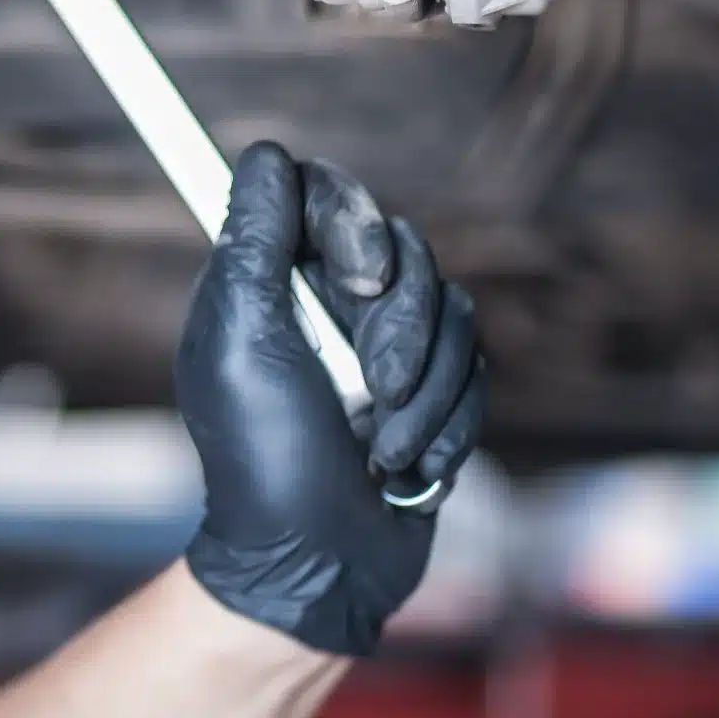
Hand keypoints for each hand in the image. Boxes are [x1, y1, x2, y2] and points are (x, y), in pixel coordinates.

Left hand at [176, 142, 483, 655]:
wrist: (318, 563)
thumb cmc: (263, 457)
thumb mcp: (242, 341)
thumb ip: (252, 243)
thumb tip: (266, 154)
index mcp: (271, 280)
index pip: (326, 195)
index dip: (354, 223)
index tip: (363, 277)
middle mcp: (328, 302)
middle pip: (404, 250)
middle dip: (399, 332)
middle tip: (371, 390)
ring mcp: (385, 346)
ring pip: (451, 310)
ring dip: (423, 393)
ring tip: (380, 448)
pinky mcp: (433, 389)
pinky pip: (476, 369)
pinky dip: (445, 423)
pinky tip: (406, 469)